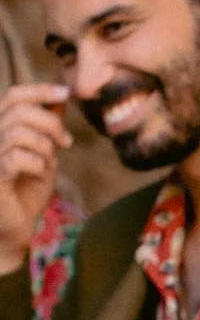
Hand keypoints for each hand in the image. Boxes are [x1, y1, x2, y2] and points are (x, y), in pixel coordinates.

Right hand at [0, 84, 71, 271]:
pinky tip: (39, 173)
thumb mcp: (42, 154)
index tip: (66, 93)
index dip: (39, 89)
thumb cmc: (26, 191)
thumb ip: (47, 129)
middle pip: (19, 110)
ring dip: (44, 146)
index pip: (13, 95)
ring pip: (19, 132)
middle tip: (65, 143)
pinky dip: (36, 163)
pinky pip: (16, 156)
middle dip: (50, 123)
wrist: (14, 229)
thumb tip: (61, 97)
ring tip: (49, 162)